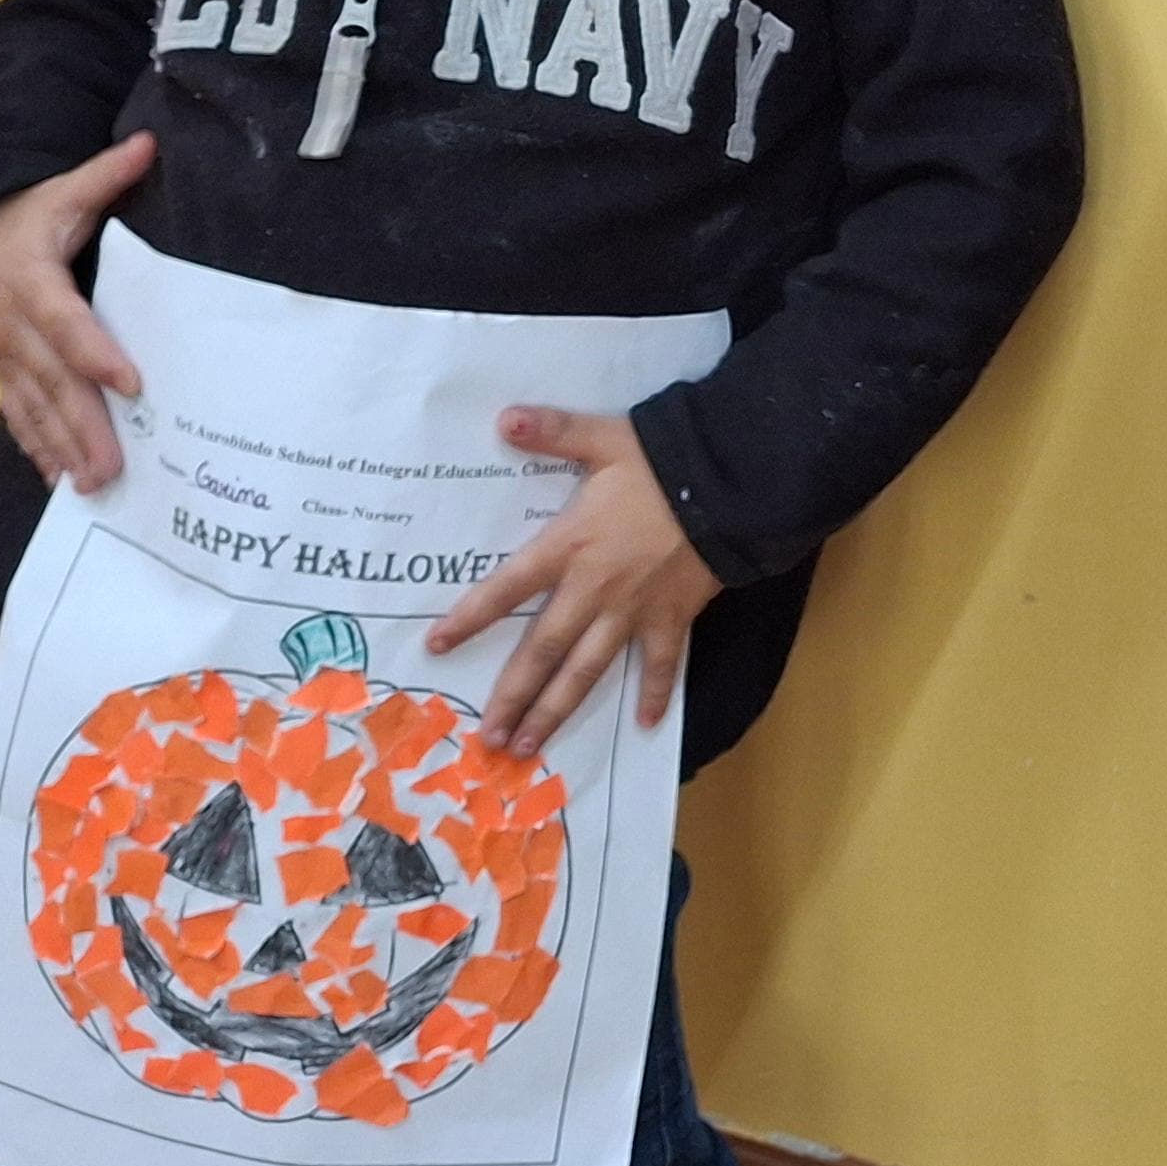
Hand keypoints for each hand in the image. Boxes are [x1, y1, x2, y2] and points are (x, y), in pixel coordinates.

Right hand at [0, 131, 156, 489]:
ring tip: (93, 486)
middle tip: (113, 467)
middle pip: (52, 381)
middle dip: (83, 426)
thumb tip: (150, 145)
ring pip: (33, 408)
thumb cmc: (29, 215)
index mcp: (30, 282)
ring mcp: (3, 355)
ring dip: (62, 448)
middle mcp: (12, 327)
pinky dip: (38, 447)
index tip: (133, 384)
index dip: (96, 354)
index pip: (68, 324)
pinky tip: (60, 480)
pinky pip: (18, 415)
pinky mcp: (3, 371)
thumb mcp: (64, 190)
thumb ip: (107, 174)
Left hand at [426, 409, 722, 754]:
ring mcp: (634, 610)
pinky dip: (655, 695)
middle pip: (543, 651)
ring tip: (530, 747)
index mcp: (571, 546)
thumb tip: (502, 418)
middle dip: (513, 696)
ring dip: (557, 711)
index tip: (436, 646)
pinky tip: (643, 725)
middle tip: (488, 738)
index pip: (508, 587)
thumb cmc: (664, 462)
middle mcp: (594, 589)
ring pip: (587, 670)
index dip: (471, 617)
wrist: (731, 483)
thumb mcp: (605, 439)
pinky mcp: (672, 617)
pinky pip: (660, 664)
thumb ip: (554, 430)